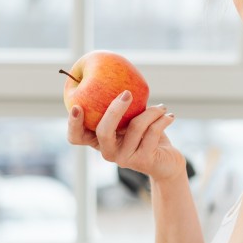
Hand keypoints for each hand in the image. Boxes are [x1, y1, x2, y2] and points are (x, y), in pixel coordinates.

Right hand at [67, 90, 187, 184]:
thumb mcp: (133, 120)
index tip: (76, 106)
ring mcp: (124, 158)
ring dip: (151, 112)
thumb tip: (120, 79)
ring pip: (135, 127)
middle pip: (103, 131)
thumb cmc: (148, 136)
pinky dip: (162, 120)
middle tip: (127, 93)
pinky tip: (170, 116)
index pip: (77, 137)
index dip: (73, 124)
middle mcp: (108, 152)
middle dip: (114, 110)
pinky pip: (152, 132)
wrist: (168, 162)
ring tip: (162, 107)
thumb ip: (124, 108)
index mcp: (100, 141)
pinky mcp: (143, 161)